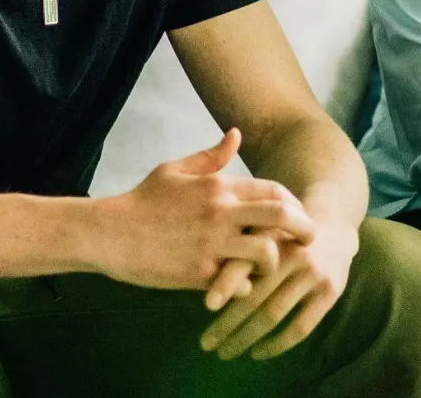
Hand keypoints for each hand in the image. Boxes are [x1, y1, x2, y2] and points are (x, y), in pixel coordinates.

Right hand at [88, 129, 315, 289]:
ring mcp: (212, 244)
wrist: (109, 233)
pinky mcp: (200, 274)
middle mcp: (221, 213)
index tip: (299, 215)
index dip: (294, 204)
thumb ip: (211, 156)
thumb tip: (236, 134)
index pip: (275, 190)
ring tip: (270, 266)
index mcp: (219, 186)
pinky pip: (240, 284)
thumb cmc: (142, 200)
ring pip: (266, 253)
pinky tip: (241, 285)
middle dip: (304, 228)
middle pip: (282, 216)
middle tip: (311, 239)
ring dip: (275, 261)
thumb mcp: (175, 170)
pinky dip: (246, 287)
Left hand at [199, 219, 359, 360]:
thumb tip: (207, 292)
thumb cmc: (283, 235)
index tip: (208, 306)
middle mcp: (291, 254)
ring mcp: (313, 273)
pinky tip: (258, 352)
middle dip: (226, 325)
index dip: (225, 285)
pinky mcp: (330, 291)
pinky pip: (300, 327)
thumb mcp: (262, 232)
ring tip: (225, 352)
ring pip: (272, 315)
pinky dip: (277, 345)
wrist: (334, 224)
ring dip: (245, 339)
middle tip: (206, 344)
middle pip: (253, 297)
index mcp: (269, 237)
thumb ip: (238, 255)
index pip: (243, 265)